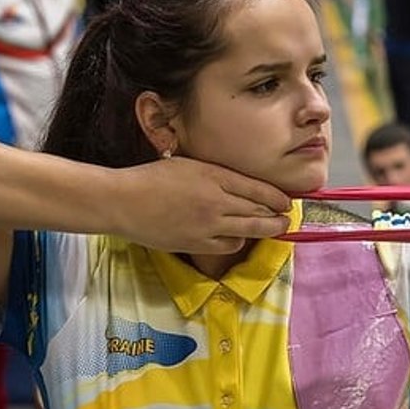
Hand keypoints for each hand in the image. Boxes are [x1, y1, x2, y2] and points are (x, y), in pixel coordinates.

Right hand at [111, 158, 293, 253]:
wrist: (123, 201)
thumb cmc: (151, 177)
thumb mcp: (188, 163)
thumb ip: (216, 173)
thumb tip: (239, 184)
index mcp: (215, 176)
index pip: (259, 189)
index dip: (278, 198)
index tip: (286, 202)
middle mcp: (217, 201)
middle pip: (260, 212)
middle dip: (278, 217)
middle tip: (286, 219)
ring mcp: (208, 225)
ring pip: (250, 230)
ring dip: (264, 230)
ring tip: (272, 229)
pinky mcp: (197, 244)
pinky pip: (230, 245)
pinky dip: (238, 241)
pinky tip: (238, 237)